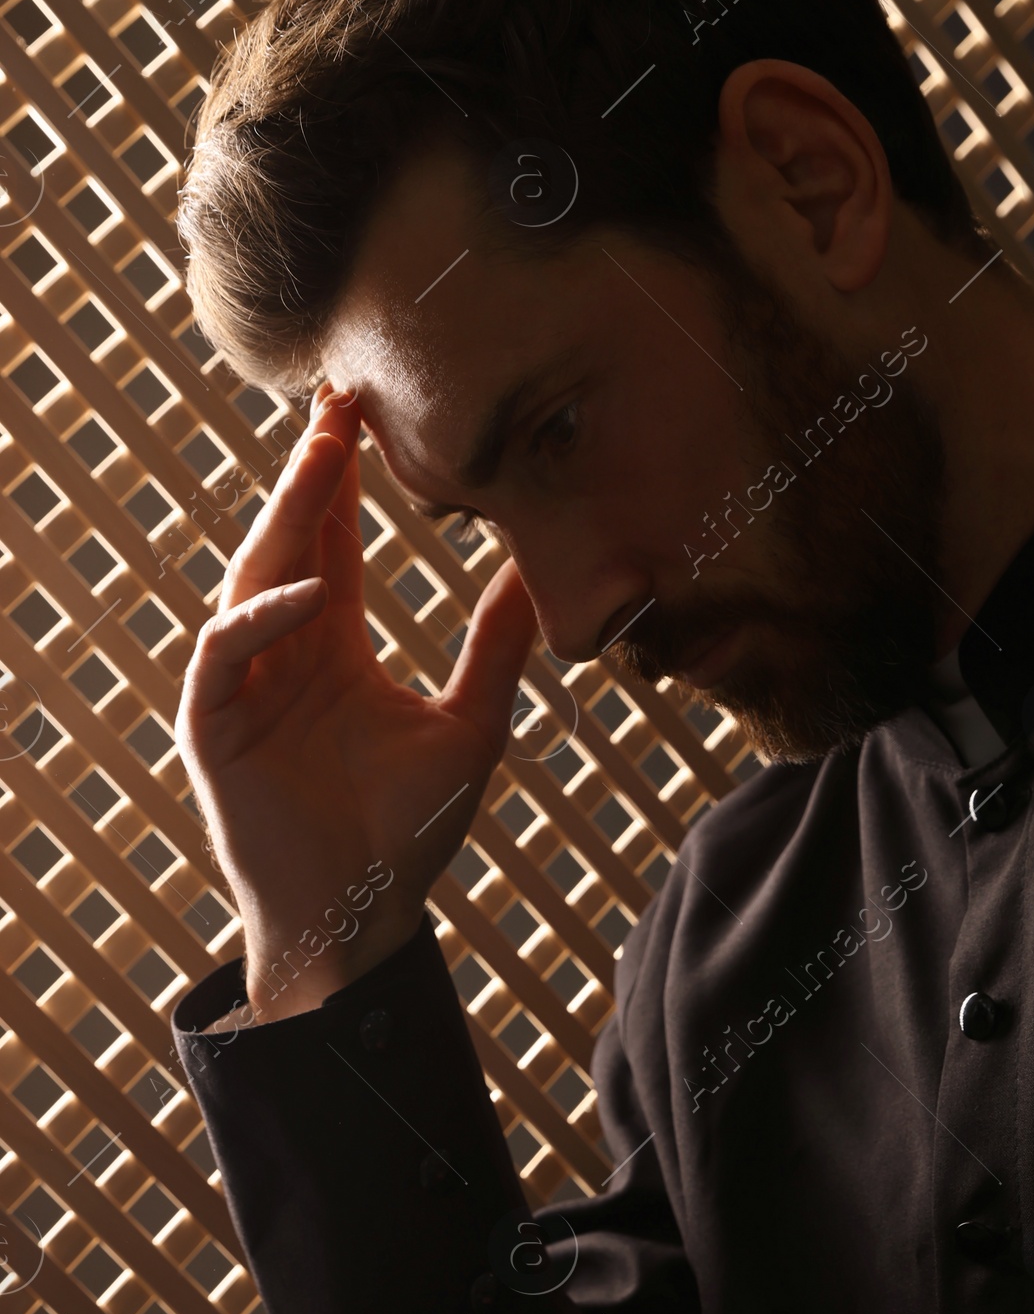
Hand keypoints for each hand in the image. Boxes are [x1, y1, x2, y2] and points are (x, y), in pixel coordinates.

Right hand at [176, 384, 537, 1019]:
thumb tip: (539, 573)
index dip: (346, 477)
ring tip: (323, 461)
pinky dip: (262, 620)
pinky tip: (310, 591)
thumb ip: (496, 647)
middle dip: (312, 471)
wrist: (361, 914)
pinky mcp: (214, 728)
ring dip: (285, 520)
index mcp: (332, 643)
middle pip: (290, 540)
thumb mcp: (471, 724)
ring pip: (251, 579)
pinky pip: (225, 657)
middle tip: (340, 399)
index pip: (335, 540)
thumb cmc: (408, 830)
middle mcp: (281, 651)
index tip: (369, 410)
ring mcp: (242, 685)